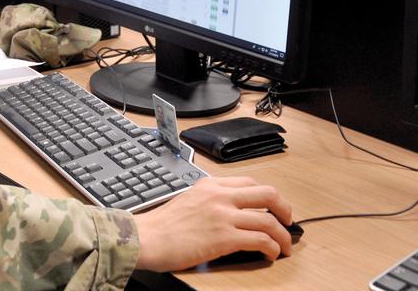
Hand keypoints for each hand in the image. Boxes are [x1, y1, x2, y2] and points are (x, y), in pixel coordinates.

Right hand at [133, 176, 293, 271]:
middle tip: (289, 221)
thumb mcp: (187, 200)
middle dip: (284, 209)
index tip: (273, 206)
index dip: (268, 195)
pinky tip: (271, 254)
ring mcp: (223, 216)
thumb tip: (229, 213)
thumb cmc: (161, 225)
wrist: (146, 238)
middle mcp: (219, 196)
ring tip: (285, 247)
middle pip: (267, 194)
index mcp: (209, 185)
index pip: (249, 182)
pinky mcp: (224, 238)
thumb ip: (209, 201)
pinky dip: (273, 248)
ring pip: (269, 220)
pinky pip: (261, 240)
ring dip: (283, 236)